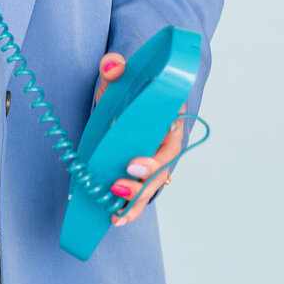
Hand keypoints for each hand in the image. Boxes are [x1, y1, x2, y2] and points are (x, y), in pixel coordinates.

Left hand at [93, 52, 185, 227]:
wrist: (121, 97)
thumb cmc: (125, 88)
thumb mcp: (117, 77)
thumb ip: (114, 68)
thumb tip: (113, 65)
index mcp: (169, 114)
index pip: (170, 139)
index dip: (156, 157)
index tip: (133, 164)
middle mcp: (167, 139)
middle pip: (163, 167)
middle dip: (143, 184)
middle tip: (118, 186)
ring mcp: (155, 157)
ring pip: (154, 184)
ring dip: (136, 201)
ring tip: (115, 212)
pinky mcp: (143, 171)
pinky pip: (142, 192)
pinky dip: (130, 207)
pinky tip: (116, 218)